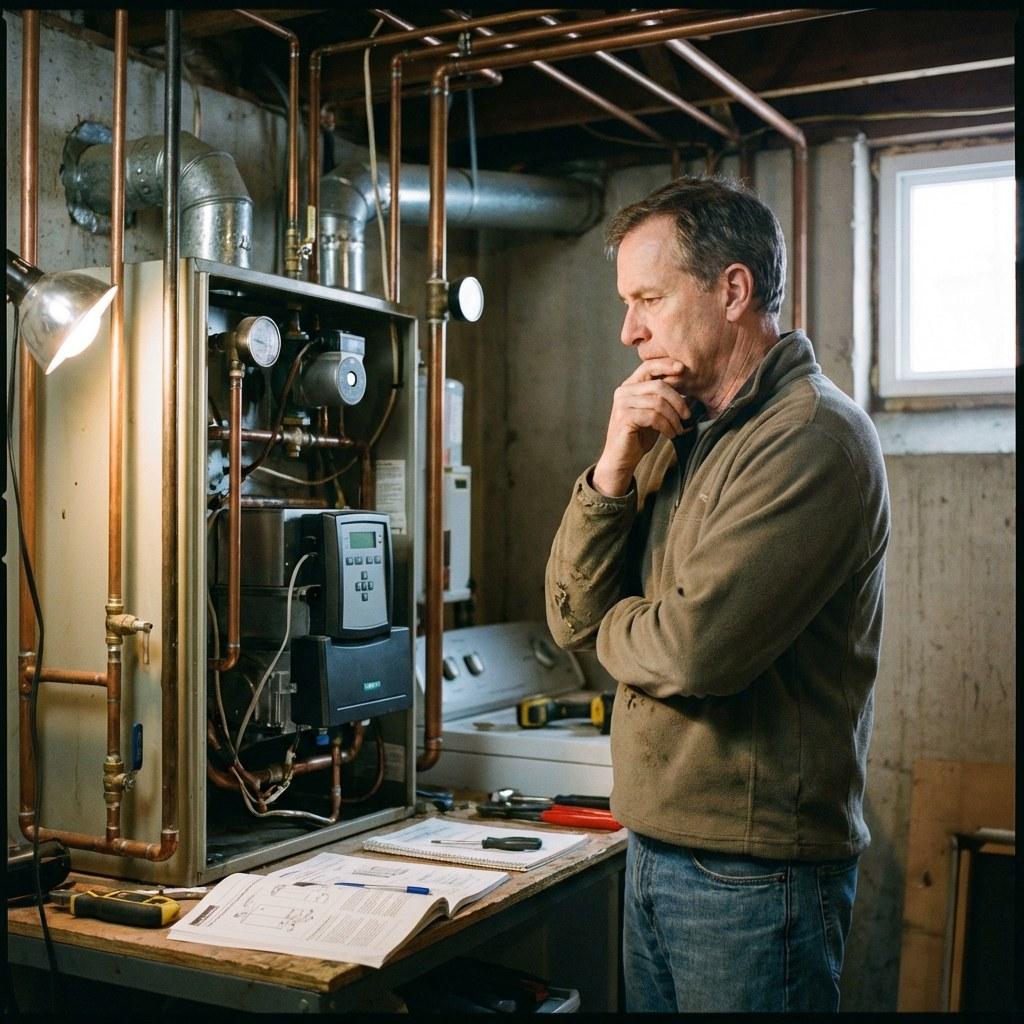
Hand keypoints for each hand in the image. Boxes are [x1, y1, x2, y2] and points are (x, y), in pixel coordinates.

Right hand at [593, 358, 690, 495]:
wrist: (622, 459)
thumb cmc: (639, 435)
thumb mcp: (653, 412)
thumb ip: (662, 397)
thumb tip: (686, 383)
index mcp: (630, 386)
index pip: (648, 366)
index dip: (666, 364)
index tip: (683, 369)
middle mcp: (623, 391)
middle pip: (658, 385)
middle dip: (678, 401)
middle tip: (687, 416)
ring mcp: (622, 404)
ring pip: (658, 402)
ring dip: (674, 418)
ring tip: (678, 429)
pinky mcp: (624, 418)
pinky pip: (653, 416)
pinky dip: (666, 426)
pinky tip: (670, 434)